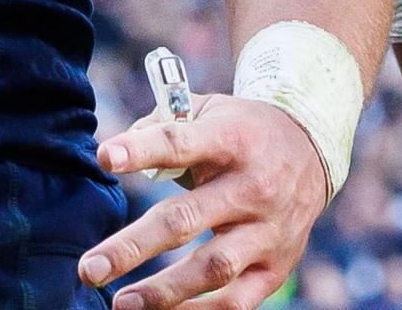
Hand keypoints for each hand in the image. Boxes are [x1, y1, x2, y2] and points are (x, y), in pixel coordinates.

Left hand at [82, 95, 332, 309]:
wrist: (313, 150)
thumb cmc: (242, 131)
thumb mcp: (210, 110)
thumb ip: (162, 125)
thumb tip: (113, 155)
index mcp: (232, 140)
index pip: (181, 142)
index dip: (142, 150)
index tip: (104, 157)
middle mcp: (253, 187)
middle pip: (185, 220)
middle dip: (133, 247)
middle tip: (88, 268)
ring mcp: (268, 231)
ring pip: (212, 268)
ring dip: (163, 291)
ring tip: (120, 304)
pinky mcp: (277, 266)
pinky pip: (236, 302)